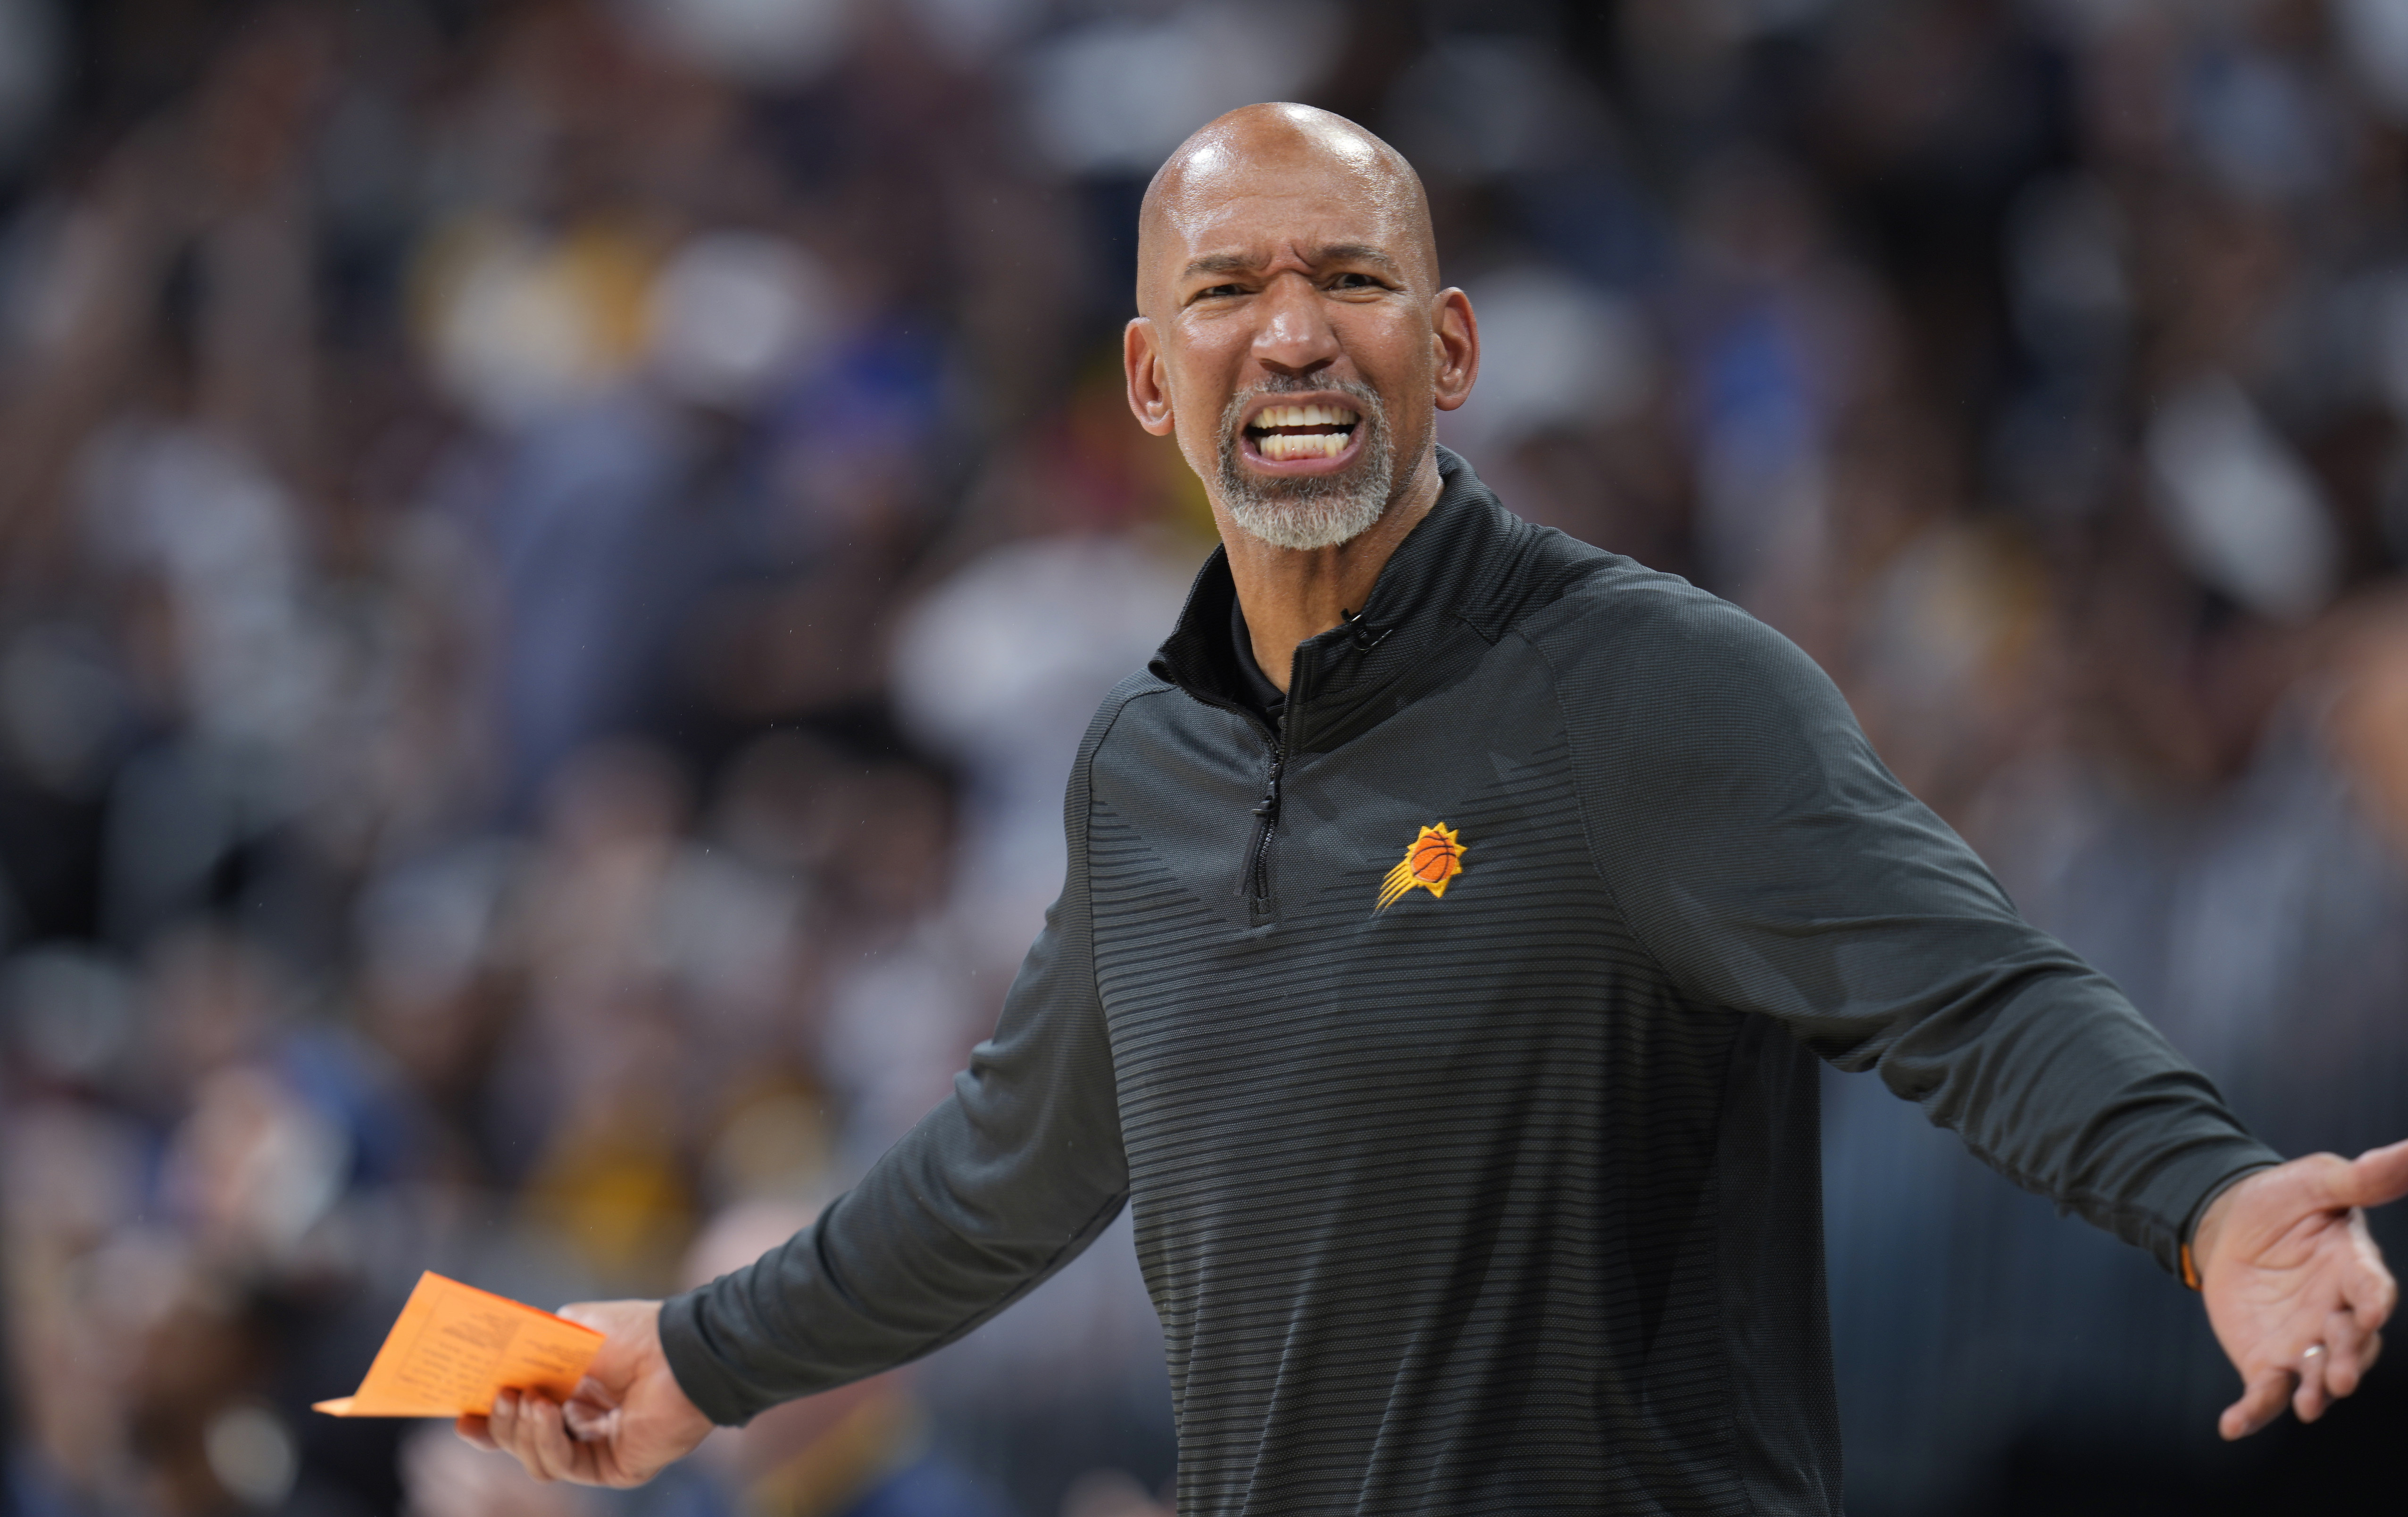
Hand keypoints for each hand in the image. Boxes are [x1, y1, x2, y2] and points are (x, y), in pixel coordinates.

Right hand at [455, 1299, 714, 1486]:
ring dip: (520, 1431)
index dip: (488, 1419)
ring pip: (535, 1459)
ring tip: (525, 1399)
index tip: (458, 1412)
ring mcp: (598, 1449)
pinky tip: (546, 1412)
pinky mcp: (612, 1468)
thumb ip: (536, 1346)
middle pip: (521, 1442)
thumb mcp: (574, 1329)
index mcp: (575, 1392)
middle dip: (498, 1424)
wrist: (684, 1351)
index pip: (522, 1416)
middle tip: (489, 1399)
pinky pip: (562, 1464)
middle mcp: (585, 1424)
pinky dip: (547, 1439)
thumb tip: (498, 1364)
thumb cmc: (637, 1332)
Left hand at [2193, 1138, 2407, 1438]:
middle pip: (2350, 1343)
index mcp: (2355, 1272)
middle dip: (2346, 1360)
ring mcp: (2305, 1343)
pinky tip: (2232, 1426)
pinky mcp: (2268, 1361)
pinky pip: (2264, 1392)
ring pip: (2314, 1375)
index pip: (2373, 1289)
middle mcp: (2338, 1315)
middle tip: (2337, 1377)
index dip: (2374, 1299)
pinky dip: (2253, 1412)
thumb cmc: (2284, 1203)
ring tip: (2306, 1406)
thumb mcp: (2320, 1183)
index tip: (2374, 1307)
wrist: (2231, 1225)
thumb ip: (2365, 1176)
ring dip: (2312, 1392)